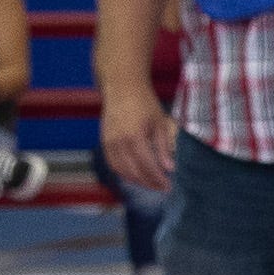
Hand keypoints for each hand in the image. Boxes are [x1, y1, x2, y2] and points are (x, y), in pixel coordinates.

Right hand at [101, 79, 177, 197]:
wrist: (122, 87)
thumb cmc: (144, 103)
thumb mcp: (159, 123)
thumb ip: (163, 147)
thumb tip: (169, 169)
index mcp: (135, 137)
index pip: (147, 167)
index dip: (158, 180)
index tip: (168, 186)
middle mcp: (120, 143)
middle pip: (134, 173)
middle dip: (148, 183)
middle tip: (161, 187)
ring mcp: (109, 143)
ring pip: (121, 171)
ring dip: (136, 180)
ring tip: (149, 182)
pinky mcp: (104, 141)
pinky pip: (112, 164)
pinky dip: (123, 173)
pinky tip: (134, 174)